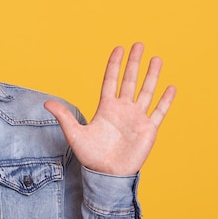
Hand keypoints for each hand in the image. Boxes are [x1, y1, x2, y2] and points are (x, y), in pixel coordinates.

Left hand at [44, 43, 175, 175]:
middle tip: (138, 44)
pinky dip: (165, 100)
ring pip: (146, 91)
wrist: (107, 174)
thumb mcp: (74, 134)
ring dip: (152, 75)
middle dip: (134, 63)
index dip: (114, 64)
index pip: (111, 80)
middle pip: (129, 81)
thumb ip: (63, 117)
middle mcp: (123, 109)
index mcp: (106, 108)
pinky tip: (171, 87)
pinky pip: (159, 111)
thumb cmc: (91, 156)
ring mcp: (137, 118)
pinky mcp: (148, 129)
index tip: (119, 48)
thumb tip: (46, 102)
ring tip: (157, 58)